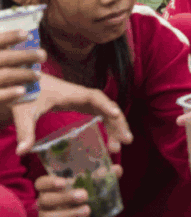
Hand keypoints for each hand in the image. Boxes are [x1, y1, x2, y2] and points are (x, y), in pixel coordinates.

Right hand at [0, 29, 43, 119]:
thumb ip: (6, 51)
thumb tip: (26, 38)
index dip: (11, 36)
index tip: (27, 34)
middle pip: (4, 58)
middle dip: (26, 56)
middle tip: (43, 56)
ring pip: (6, 75)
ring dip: (25, 74)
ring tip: (38, 76)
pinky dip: (11, 93)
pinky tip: (23, 91)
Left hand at [12, 74, 133, 154]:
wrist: (26, 81)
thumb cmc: (27, 93)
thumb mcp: (24, 112)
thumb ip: (25, 130)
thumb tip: (22, 152)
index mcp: (72, 94)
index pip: (94, 97)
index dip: (106, 105)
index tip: (115, 115)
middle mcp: (82, 96)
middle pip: (107, 106)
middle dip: (118, 121)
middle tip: (126, 140)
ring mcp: (83, 100)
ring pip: (106, 111)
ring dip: (116, 125)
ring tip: (120, 145)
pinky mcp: (81, 105)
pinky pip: (100, 114)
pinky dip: (108, 125)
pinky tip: (111, 139)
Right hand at [36, 165, 123, 216]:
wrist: (82, 213)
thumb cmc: (83, 196)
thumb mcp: (92, 185)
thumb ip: (102, 177)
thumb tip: (117, 169)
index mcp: (51, 188)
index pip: (41, 183)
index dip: (49, 182)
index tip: (64, 182)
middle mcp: (46, 202)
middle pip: (45, 199)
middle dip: (64, 197)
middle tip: (84, 195)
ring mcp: (47, 215)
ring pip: (49, 216)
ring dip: (69, 213)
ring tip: (87, 210)